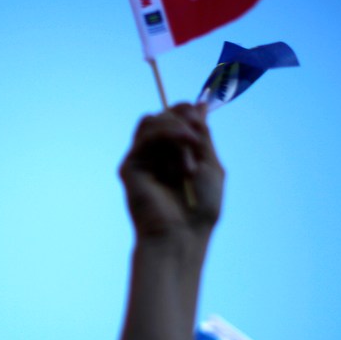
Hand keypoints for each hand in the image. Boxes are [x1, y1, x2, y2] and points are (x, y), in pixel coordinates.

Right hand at [120, 103, 223, 238]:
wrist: (182, 235)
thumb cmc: (201, 207)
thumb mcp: (210, 165)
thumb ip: (203, 136)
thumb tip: (201, 104)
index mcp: (175, 154)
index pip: (174, 118)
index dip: (186, 111)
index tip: (201, 119)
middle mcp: (156, 155)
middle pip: (163, 114)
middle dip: (183, 118)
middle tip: (198, 134)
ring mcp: (141, 159)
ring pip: (152, 121)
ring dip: (177, 129)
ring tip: (191, 149)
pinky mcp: (130, 166)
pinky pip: (145, 135)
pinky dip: (168, 132)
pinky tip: (185, 143)